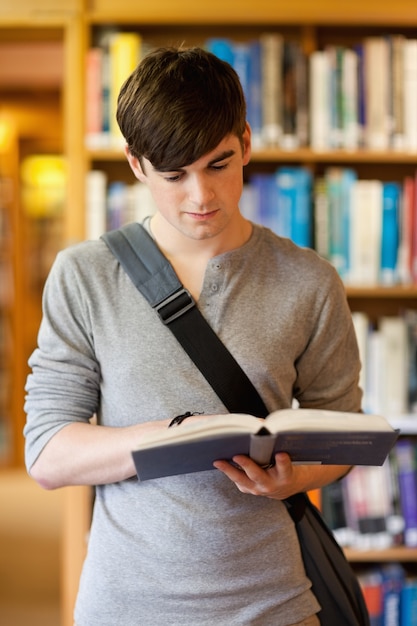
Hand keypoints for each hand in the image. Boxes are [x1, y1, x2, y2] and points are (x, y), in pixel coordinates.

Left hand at [213, 454, 350, 499]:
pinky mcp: (247, 489)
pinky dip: (227, 471)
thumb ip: (276, 443)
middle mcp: (271, 484)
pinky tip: (219, 462)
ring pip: (242, 480)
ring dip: (229, 470)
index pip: (285, 468)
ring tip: (218, 461)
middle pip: (258, 475)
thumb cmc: (283, 464)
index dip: (283, 461)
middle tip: (237, 456)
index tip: (281, 453)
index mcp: (285, 475)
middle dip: (247, 465)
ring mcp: (258, 489)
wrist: (283, 486)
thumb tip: (260, 424)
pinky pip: (236, 480)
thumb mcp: (286, 454)